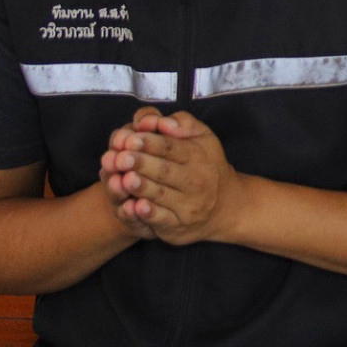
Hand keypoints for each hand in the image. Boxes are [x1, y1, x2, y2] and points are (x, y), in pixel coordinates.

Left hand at [102, 109, 247, 245]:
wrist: (225, 205)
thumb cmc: (206, 164)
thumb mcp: (202, 137)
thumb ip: (182, 122)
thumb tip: (163, 122)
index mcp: (197, 156)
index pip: (171, 147)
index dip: (150, 143)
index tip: (131, 139)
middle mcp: (195, 180)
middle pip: (164, 171)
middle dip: (142, 164)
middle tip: (121, 158)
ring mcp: (187, 204)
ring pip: (161, 195)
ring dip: (142, 188)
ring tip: (124, 179)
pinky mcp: (178, 225)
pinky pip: (162, 219)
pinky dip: (149, 214)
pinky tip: (136, 207)